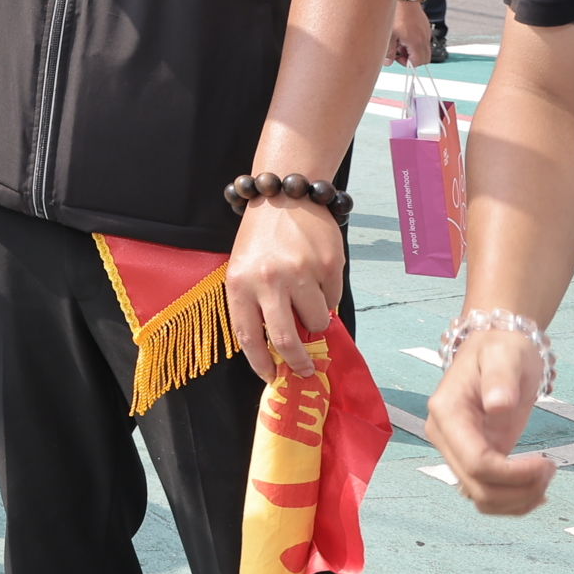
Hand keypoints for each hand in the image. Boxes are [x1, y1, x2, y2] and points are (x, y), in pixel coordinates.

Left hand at [225, 196, 345, 379]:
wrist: (283, 197)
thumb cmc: (260, 239)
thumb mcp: (243, 269)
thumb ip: (255, 304)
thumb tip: (279, 348)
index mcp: (240, 283)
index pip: (248, 336)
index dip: (260, 363)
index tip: (273, 377)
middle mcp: (269, 280)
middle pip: (286, 338)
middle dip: (298, 361)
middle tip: (307, 369)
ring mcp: (301, 273)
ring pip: (316, 321)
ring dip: (316, 321)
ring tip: (306, 298)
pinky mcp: (329, 266)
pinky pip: (333, 298)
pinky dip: (327, 296)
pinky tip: (316, 273)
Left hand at [390, 0, 432, 66]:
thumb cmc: (396, 15)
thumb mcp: (389, 35)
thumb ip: (389, 51)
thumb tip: (388, 63)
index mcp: (416, 43)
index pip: (418, 63)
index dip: (406, 63)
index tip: (397, 57)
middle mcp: (424, 39)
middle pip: (424, 59)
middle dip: (411, 59)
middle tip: (398, 51)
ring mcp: (426, 32)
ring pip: (424, 50)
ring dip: (413, 50)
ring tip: (399, 41)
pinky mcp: (425, 27)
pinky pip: (423, 40)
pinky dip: (415, 42)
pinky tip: (403, 34)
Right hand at [426, 328, 556, 514]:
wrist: (494, 348)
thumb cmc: (500, 349)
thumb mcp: (504, 356)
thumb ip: (499, 379)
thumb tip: (497, 406)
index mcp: (446, 412)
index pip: (475, 463)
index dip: (513, 474)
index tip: (547, 462)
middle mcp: (444, 436)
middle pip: (477, 487)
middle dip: (520, 490)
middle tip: (551, 468)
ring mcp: (455, 449)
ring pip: (480, 498)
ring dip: (517, 500)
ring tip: (545, 479)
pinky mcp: (471, 458)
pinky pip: (486, 493)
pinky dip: (512, 501)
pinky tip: (535, 489)